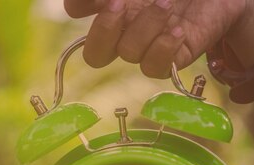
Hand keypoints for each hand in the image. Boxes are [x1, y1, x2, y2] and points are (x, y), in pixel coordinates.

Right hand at [63, 0, 248, 77]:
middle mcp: (127, 32)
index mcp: (113, 11)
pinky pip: (156, 68)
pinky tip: (178, 31)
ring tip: (167, 3)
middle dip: (104, 29)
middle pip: (95, 55)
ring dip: (146, 26)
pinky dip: (164, 49)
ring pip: (130, 54)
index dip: (79, 8)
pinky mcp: (174, 58)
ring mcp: (149, 47)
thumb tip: (75, 6)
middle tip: (120, 3)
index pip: (79, 18)